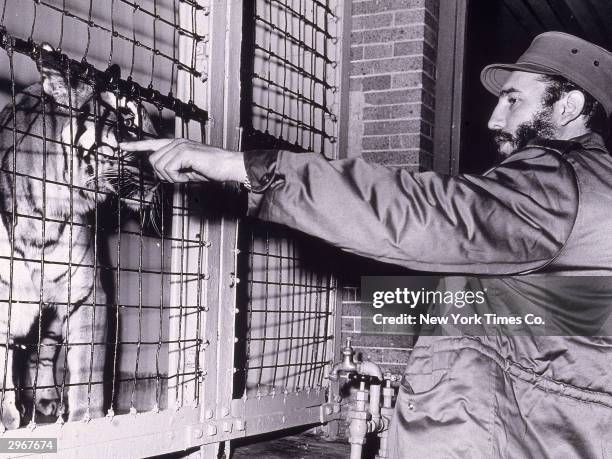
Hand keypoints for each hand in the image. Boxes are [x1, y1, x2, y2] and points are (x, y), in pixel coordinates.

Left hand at [119, 138, 246, 183]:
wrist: (228, 166)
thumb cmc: (213, 169)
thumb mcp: (189, 170)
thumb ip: (175, 169)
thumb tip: (164, 174)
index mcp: (177, 145)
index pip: (152, 143)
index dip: (136, 145)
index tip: (122, 146)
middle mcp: (176, 142)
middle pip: (153, 160)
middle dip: (163, 174)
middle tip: (181, 177)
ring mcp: (180, 146)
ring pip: (159, 166)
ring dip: (172, 177)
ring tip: (187, 175)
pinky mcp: (184, 152)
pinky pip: (169, 169)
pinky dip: (178, 178)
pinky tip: (189, 175)